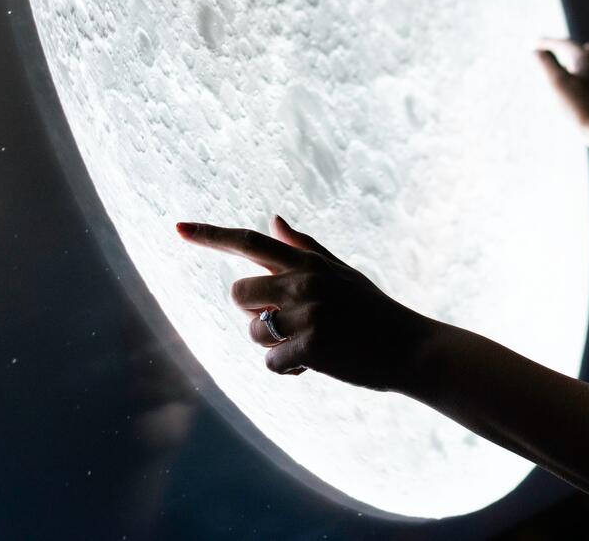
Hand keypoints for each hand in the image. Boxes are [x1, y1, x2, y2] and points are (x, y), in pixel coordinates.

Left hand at [173, 215, 432, 393]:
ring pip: (253, 332)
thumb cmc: (374, 311)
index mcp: (308, 262)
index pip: (250, 242)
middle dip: (255, 312)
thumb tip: (273, 219)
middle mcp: (304, 282)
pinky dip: (288, 369)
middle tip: (290, 323)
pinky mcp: (311, 347)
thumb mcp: (342, 272)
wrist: (411, 348)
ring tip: (311, 344)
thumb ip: (305, 248)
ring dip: (274, 345)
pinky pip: (271, 362)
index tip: (177, 228)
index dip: (210, 235)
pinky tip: (317, 365)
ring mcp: (308, 314)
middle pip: (239, 293)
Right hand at [534, 36, 588, 163]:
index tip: (532, 43)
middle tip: (554, 51)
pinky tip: (587, 92)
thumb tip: (536, 50)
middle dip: (567, 50)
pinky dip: (588, 81)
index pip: (564, 44)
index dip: (547, 42)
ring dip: (579, 65)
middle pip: (583, 52)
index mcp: (587, 59)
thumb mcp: (559, 84)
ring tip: (570, 70)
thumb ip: (546, 64)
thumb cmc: (586, 109)